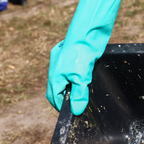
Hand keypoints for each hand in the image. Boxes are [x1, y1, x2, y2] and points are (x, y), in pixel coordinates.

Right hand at [46, 0, 122, 114]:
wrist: (89, 30)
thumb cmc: (82, 52)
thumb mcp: (81, 77)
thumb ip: (79, 94)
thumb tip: (76, 110)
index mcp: (55, 74)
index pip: (54, 95)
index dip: (61, 105)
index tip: (71, 112)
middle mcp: (58, 68)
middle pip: (59, 88)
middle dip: (67, 97)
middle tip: (78, 105)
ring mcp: (66, 61)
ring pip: (68, 78)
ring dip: (74, 87)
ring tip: (84, 94)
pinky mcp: (76, 56)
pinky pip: (75, 70)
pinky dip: (80, 77)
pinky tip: (88, 78)